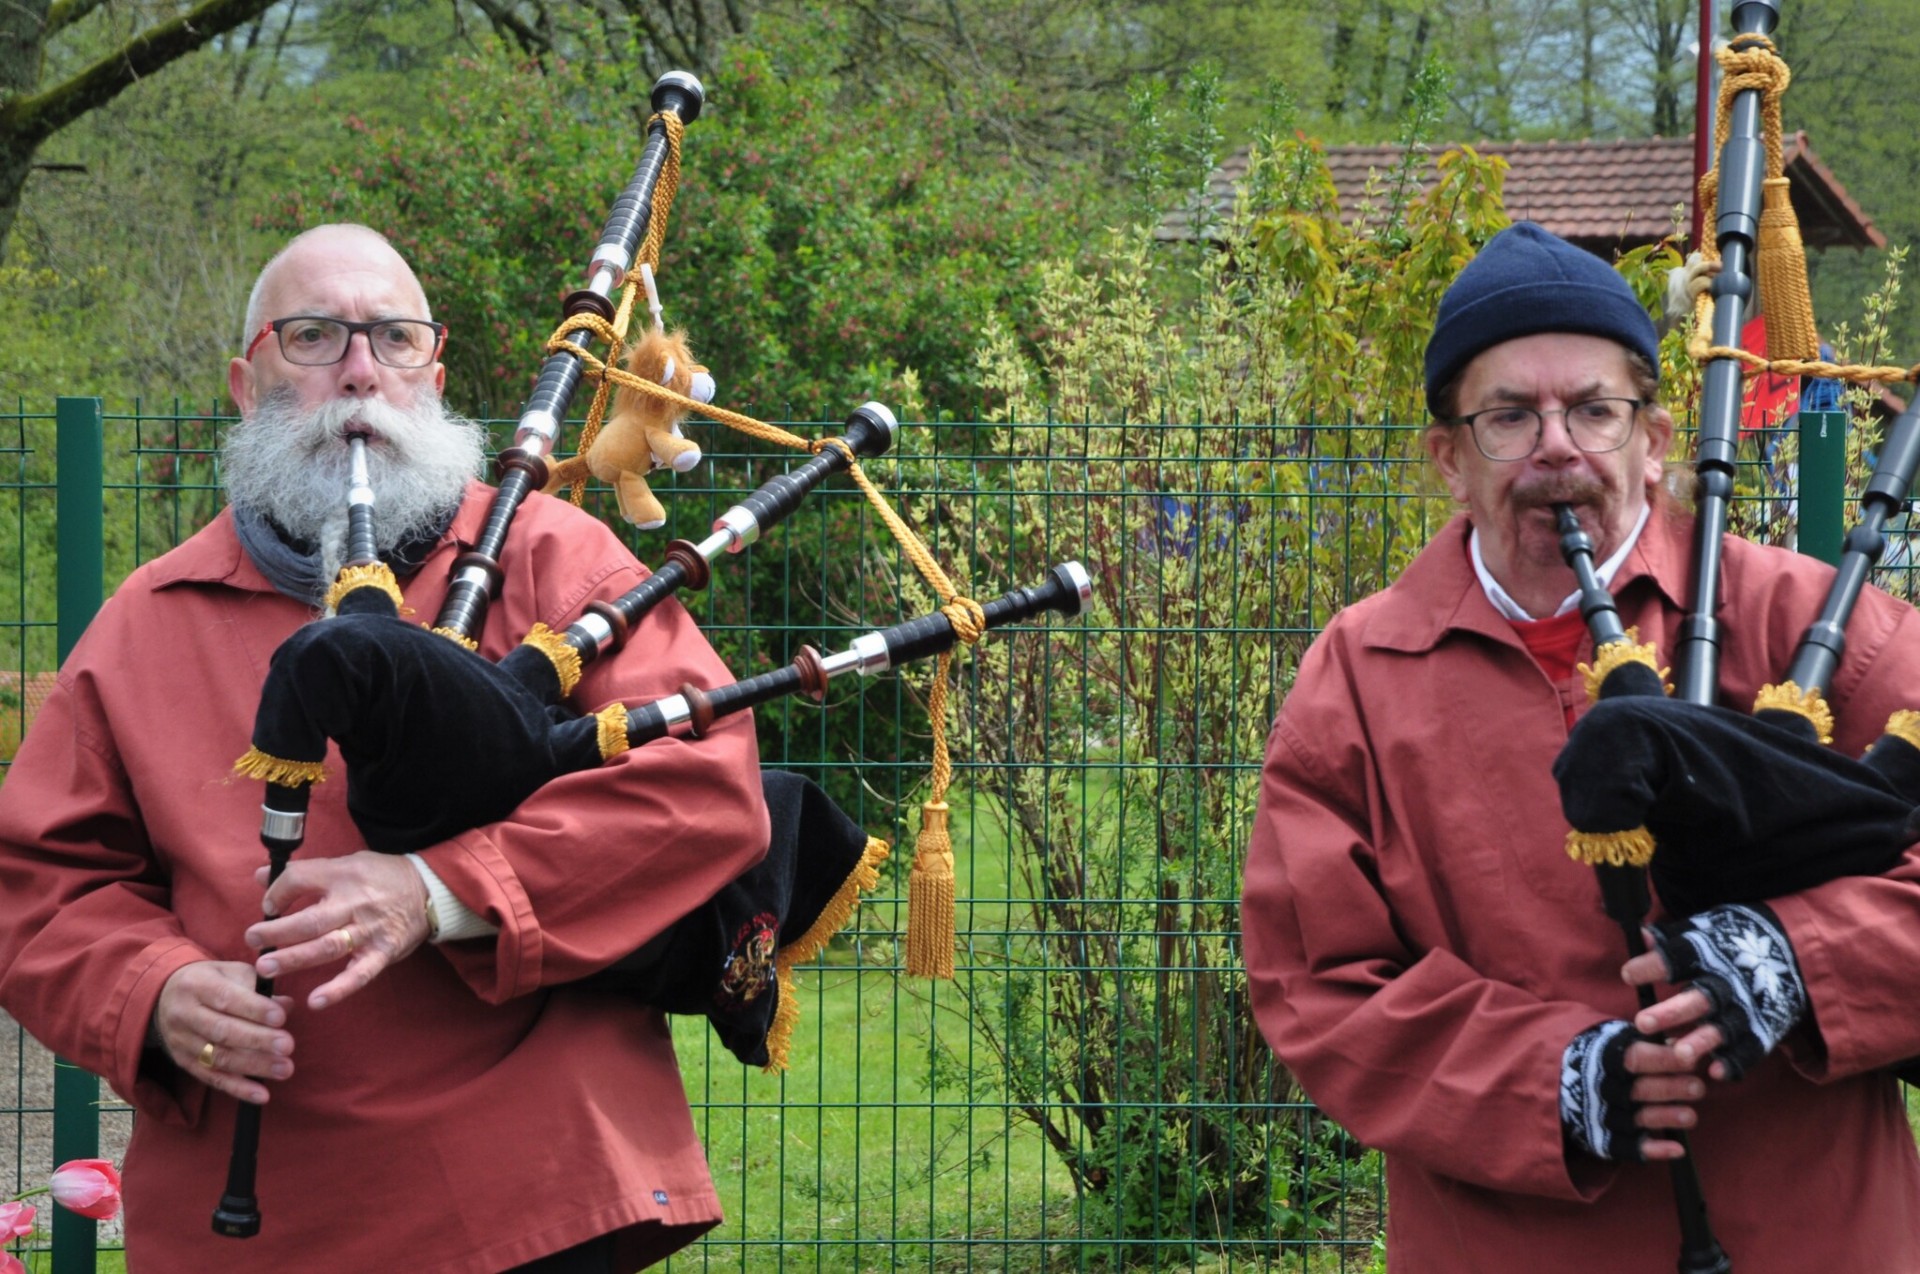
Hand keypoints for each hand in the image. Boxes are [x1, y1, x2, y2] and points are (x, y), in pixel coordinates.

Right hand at [152, 962, 294, 1104]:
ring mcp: (181, 1041)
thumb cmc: (212, 981)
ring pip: (218, 1057)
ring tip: (285, 1069)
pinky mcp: (183, 1062)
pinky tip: (262, 1095)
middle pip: (222, 1031)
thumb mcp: (232, 973)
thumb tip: (287, 1006)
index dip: (254, 1009)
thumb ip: (259, 987)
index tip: (281, 1018)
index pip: (226, 998)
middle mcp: (184, 1013)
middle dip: (257, 1040)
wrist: (165, 995)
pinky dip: (238, 1089)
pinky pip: (212, 1078)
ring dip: (254, 1066)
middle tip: (288, 1046)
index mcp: (197, 984)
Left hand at [244, 851, 430, 1010]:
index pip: (301, 879)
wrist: (429, 890)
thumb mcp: (346, 863)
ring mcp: (370, 930)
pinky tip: (316, 1000)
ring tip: (266, 967)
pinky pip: (360, 974)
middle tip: (251, 940)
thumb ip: (305, 872)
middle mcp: (355, 902)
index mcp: (344, 875)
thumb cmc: (382, 876)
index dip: (277, 892)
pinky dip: (339, 989)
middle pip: (310, 920)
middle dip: (277, 932)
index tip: (267, 906)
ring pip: (327, 947)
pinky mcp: (383, 952)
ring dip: (295, 958)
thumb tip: (261, 877)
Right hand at [1561, 1020, 1706, 1162]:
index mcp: (1603, 1059)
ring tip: (1690, 1116)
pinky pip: (1630, 1148)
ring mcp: (1602, 1115)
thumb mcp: (1613, 1040)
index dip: (1665, 1059)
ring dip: (1667, 1117)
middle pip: (1641, 1089)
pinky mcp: (1603, 1139)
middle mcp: (1601, 1088)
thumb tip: (1682, 1044)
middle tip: (1697, 1088)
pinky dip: (1654, 1150)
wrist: (1556, 1081)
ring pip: (1639, 1118)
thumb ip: (1644, 1043)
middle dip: (1672, 1088)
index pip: (1637, 1058)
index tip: (1689, 1059)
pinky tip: (1677, 1149)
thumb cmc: (1597, 1058)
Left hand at [1623, 902, 1806, 1082]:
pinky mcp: (1762, 1030)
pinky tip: (1714, 1072)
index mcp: (1709, 953)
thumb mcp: (1702, 930)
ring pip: (1722, 1029)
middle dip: (1672, 1012)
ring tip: (1678, 1054)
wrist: (1789, 950)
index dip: (1654, 966)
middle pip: (1699, 999)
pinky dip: (1734, 1063)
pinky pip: (1749, 1050)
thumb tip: (1638, 936)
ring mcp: (1747, 1009)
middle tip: (1643, 1023)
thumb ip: (1670, 938)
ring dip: (1700, 1042)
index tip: (1628, 975)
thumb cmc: (1729, 941)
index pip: (1678, 958)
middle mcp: (1728, 983)